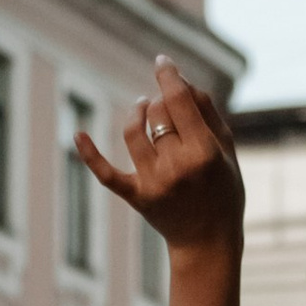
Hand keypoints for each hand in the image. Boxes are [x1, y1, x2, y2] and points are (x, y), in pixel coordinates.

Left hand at [75, 54, 242, 258]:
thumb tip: (179, 80)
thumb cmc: (223, 191)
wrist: (208, 244)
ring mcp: (153, 183)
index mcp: (203, 153)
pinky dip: (90, 154)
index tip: (162, 62)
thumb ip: (207, 111)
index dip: (168, 75)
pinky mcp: (136, 197)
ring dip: (138, 111)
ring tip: (144, 106)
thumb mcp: (227, 150)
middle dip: (162, 101)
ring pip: (133, 130)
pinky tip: (78, 134)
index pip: (179, 100)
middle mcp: (177, 167)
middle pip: (158, 112)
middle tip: (170, 107)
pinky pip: (107, 173)